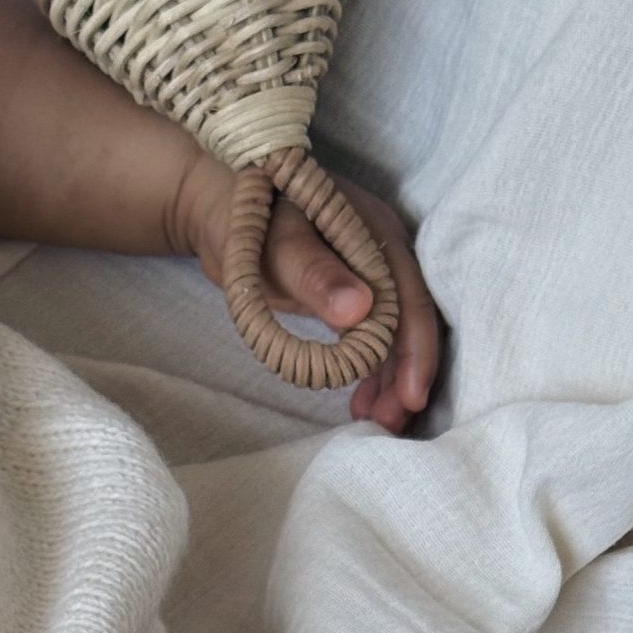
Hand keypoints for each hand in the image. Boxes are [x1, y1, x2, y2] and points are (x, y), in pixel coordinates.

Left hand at [170, 149, 439, 432]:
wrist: (217, 208)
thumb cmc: (247, 217)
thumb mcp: (277, 246)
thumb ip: (314, 274)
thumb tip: (359, 310)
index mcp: (378, 235)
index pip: (411, 299)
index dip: (415, 350)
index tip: (409, 397)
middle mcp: (382, 256)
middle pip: (408, 323)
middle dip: (405, 375)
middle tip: (390, 424)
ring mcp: (366, 276)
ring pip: (391, 336)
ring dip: (387, 380)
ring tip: (375, 421)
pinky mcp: (348, 295)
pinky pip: (368, 338)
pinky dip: (366, 371)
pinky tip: (358, 402)